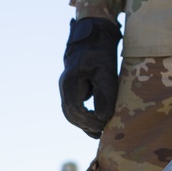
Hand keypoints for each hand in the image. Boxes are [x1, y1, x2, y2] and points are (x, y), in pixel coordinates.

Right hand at [59, 17, 121, 137]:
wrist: (92, 38)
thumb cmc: (100, 52)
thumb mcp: (106, 71)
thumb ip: (105, 94)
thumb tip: (102, 117)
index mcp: (69, 82)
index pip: (74, 108)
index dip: (87, 120)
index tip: (102, 125)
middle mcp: (64, 87)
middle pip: (70, 114)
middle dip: (86, 125)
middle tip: (102, 132)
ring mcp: (67, 89)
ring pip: (71, 114)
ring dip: (84, 124)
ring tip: (100, 132)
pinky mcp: (73, 91)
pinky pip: (75, 109)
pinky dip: (84, 118)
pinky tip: (96, 124)